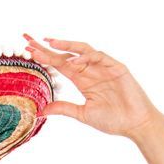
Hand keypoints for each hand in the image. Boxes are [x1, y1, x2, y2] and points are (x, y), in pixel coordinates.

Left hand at [22, 33, 163, 139]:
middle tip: (30, 40)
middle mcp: (91, 71)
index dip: (45, 57)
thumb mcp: (83, 114)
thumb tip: (42, 110)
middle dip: (49, 47)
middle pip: (67, 54)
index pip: (60, 65)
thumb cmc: (112, 120)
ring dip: (66, 45)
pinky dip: (85, 58)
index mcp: (83, 81)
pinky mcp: (116, 67)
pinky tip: (72, 62)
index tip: (28, 51)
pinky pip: (99, 57)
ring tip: (49, 43)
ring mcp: (104, 67)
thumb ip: (64, 108)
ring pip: (82, 50)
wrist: (135, 124)